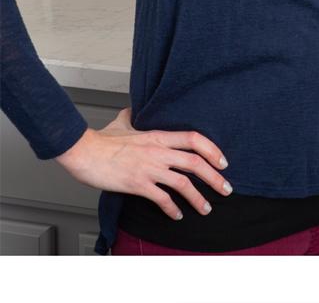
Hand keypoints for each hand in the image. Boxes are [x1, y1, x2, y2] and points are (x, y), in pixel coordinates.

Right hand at [55, 107, 231, 219]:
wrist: (83, 152)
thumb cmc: (102, 140)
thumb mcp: (123, 122)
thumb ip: (133, 117)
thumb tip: (133, 110)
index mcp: (159, 136)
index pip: (194, 139)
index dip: (212, 150)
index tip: (223, 162)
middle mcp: (159, 151)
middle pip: (196, 163)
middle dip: (215, 178)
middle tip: (226, 189)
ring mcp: (149, 168)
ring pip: (183, 183)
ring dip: (198, 198)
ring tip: (206, 208)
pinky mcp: (137, 184)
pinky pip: (161, 198)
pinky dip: (172, 208)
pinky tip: (177, 215)